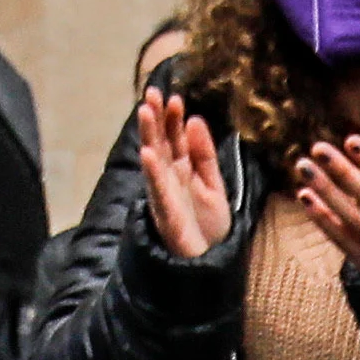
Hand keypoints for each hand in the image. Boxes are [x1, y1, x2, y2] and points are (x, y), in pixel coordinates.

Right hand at [133, 85, 234, 262]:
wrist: (210, 267)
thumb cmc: (208, 228)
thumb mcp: (214, 186)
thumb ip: (205, 155)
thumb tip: (195, 118)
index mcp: (183, 172)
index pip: (176, 140)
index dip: (174, 119)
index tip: (176, 97)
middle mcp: (170, 181)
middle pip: (162, 144)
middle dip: (156, 119)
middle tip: (152, 92)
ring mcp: (166, 196)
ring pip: (156, 161)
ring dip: (149, 136)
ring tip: (145, 111)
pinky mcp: (168, 215)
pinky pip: (159, 191)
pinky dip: (153, 172)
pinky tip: (148, 153)